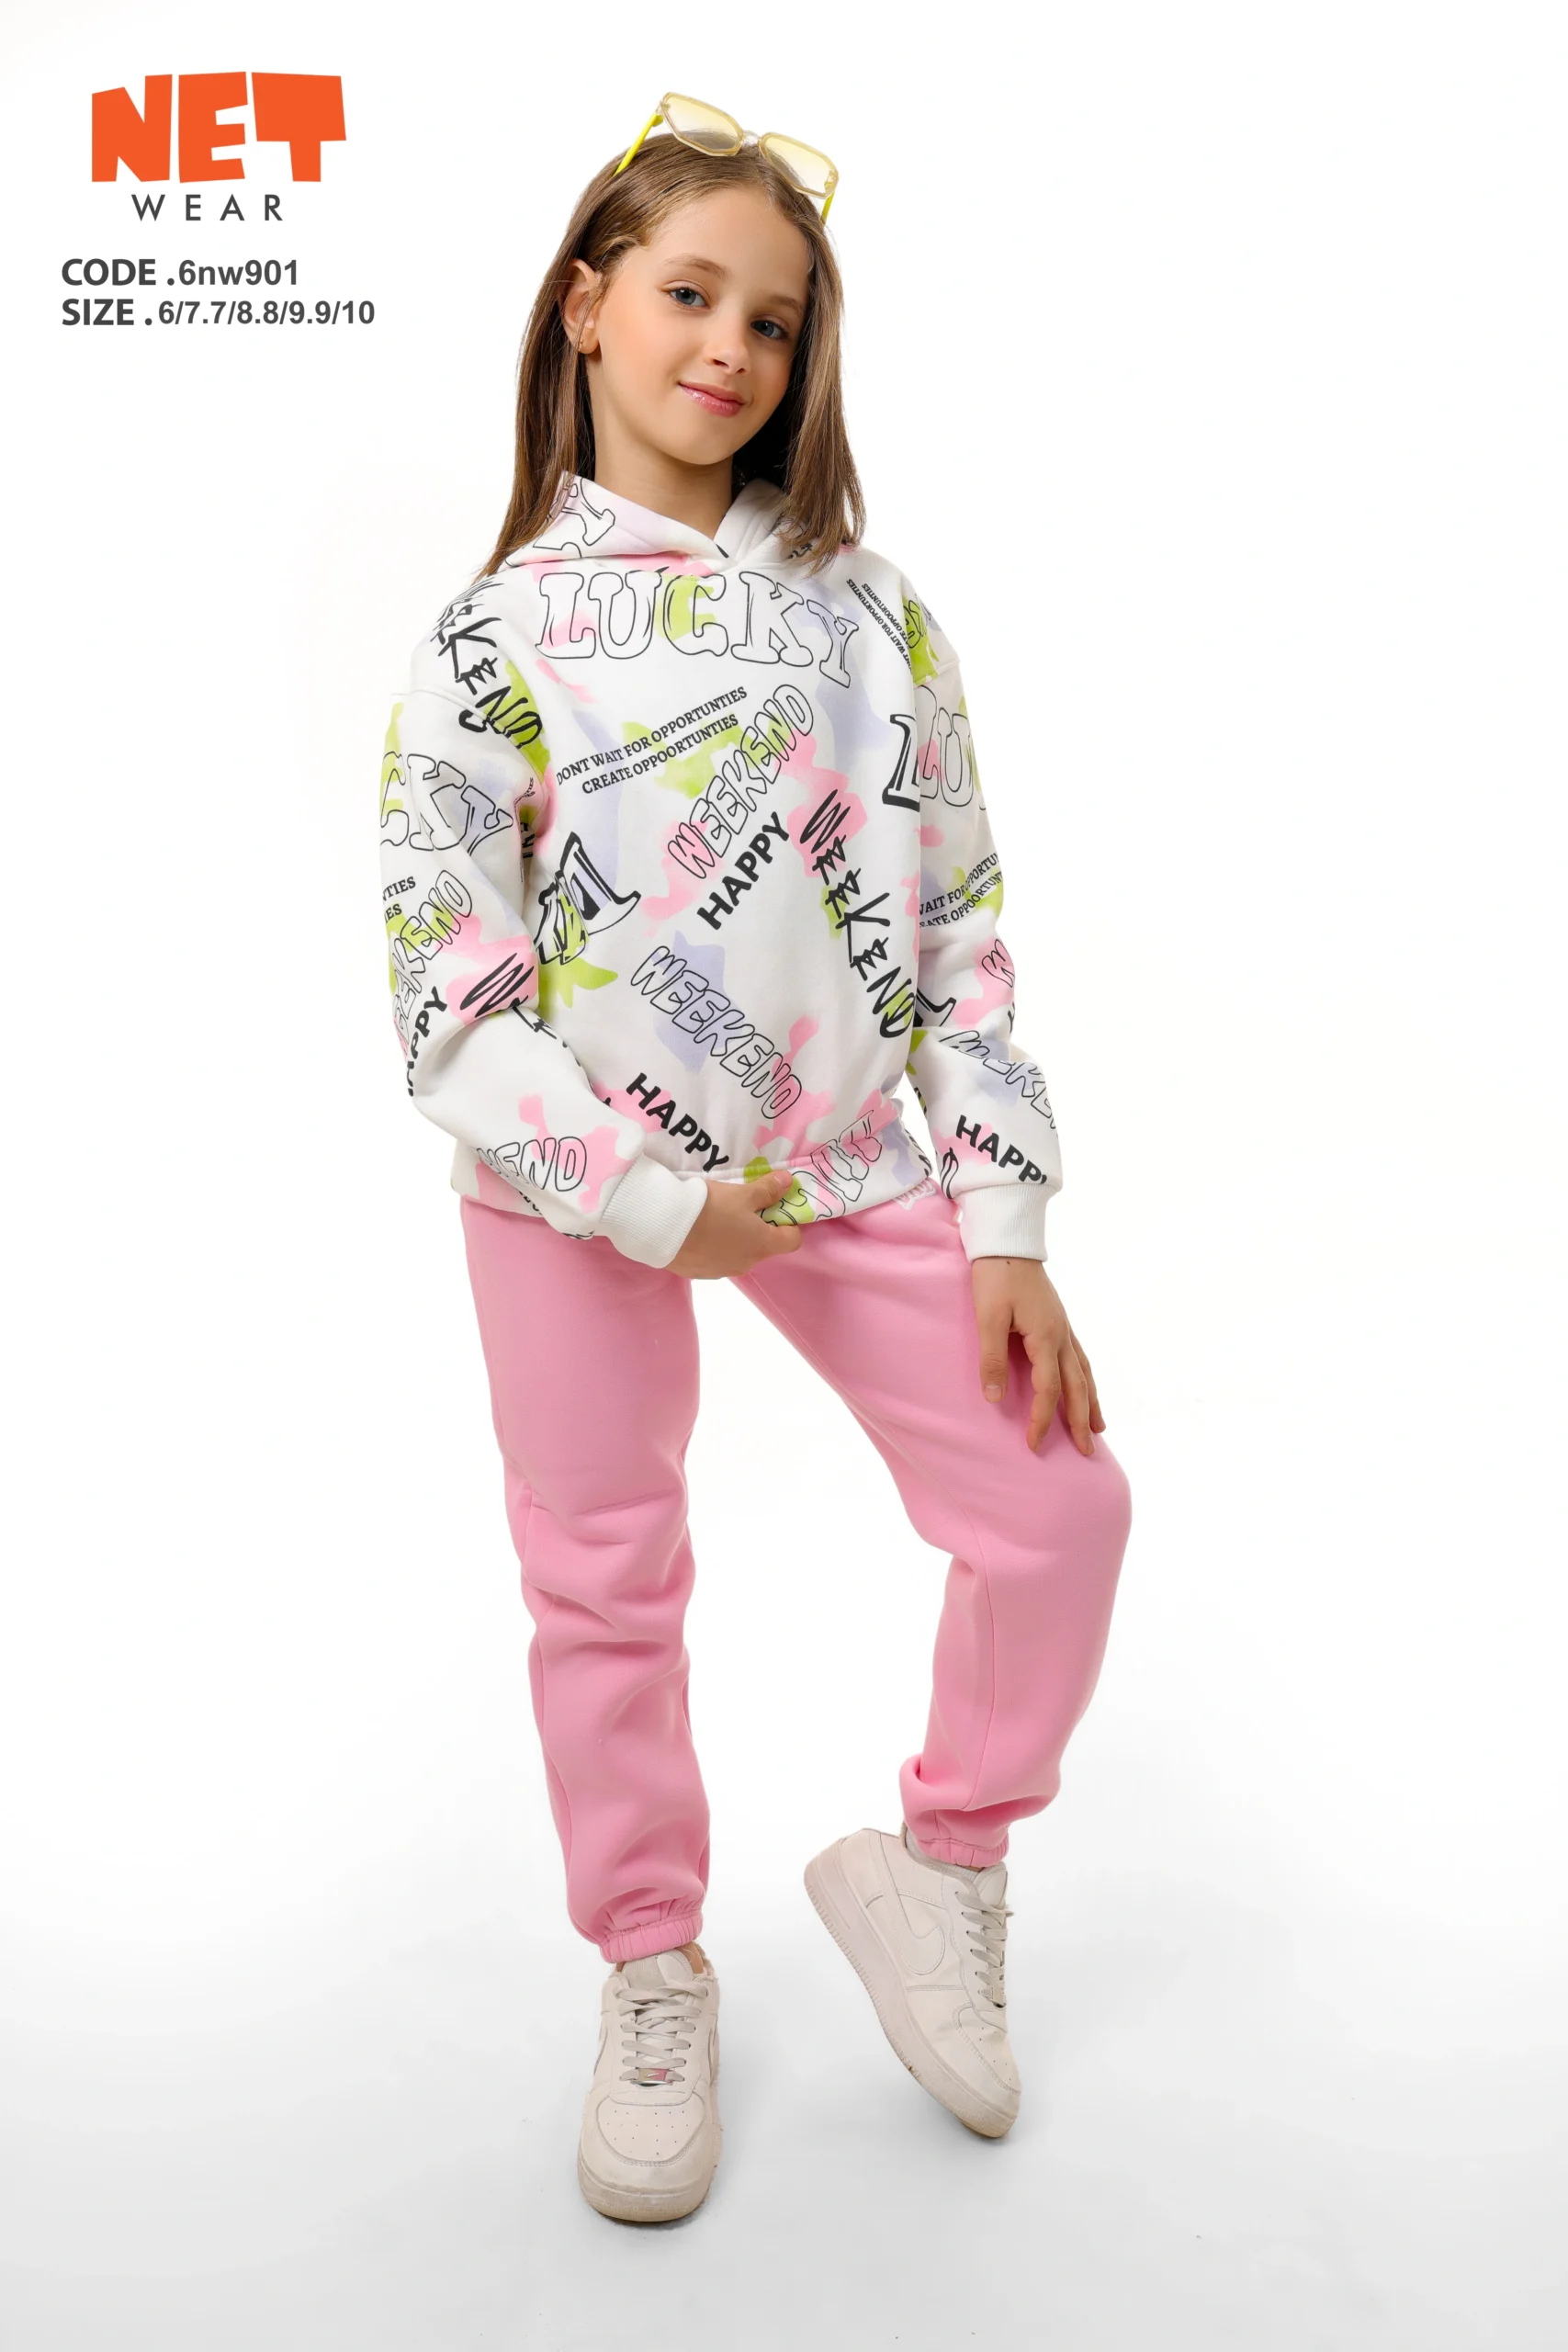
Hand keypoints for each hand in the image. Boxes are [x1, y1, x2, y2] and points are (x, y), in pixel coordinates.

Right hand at [666, 1168, 806, 1278]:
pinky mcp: (699, 1273)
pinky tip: (697, 1231)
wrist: (662, 1227)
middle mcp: (746, 1265)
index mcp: (762, 1246)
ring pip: (737, 1253)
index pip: (792, 1241)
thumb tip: (788, 1182)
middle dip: (757, 1227)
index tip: (775, 1207)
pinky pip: (714, 1258)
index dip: (788, 1223)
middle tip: (740, 1206)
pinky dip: (712, 1246)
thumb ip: (767, 1189)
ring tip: (714, 1217)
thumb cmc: (710, 1208)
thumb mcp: (742, 1193)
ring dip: (733, 1237)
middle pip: (762, 1246)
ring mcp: (721, 1272)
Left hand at [970, 1256, 1104, 1454]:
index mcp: (1046, 1337)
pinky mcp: (1058, 1319)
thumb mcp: (988, 1317)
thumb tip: (995, 1398)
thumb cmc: (995, 1277)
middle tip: (1088, 1452)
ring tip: (1099, 1427)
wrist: (1007, 1242)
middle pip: (1077, 1387)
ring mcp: (1063, 1326)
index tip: (1033, 1445)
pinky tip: (1085, 1385)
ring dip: (1091, 1402)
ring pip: (1084, 1372)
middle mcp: (1062, 1335)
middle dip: (1082, 1421)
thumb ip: (992, 1358)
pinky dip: (1086, 1378)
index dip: (1042, 1419)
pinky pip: (1079, 1357)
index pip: (1048, 1390)